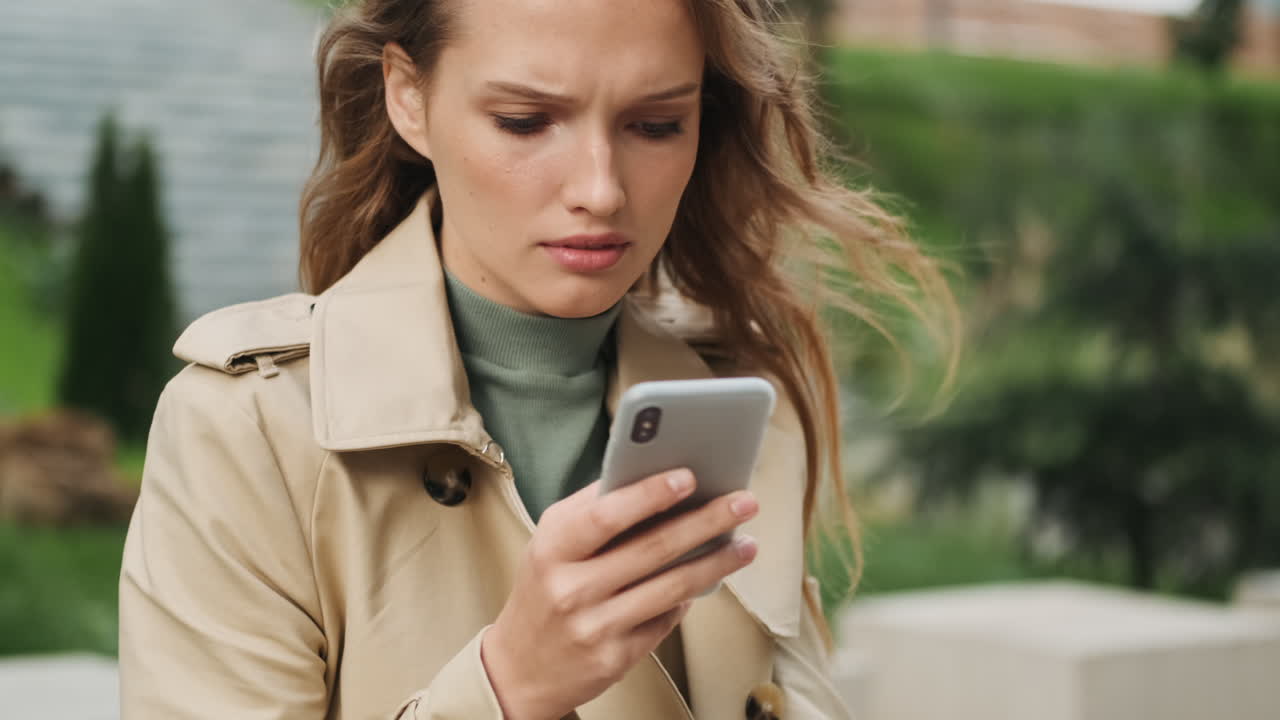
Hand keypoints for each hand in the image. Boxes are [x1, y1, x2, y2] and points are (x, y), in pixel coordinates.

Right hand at [480, 469, 758, 719]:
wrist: (519, 668)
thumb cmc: (544, 588)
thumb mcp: (551, 543)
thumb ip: (593, 510)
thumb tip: (653, 473)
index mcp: (552, 547)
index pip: (606, 514)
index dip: (650, 494)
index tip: (690, 476)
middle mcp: (570, 587)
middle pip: (652, 549)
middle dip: (705, 522)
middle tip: (743, 503)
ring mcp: (593, 626)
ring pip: (670, 588)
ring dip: (716, 563)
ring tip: (746, 544)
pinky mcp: (615, 658)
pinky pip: (666, 620)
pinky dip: (690, 597)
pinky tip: (711, 579)